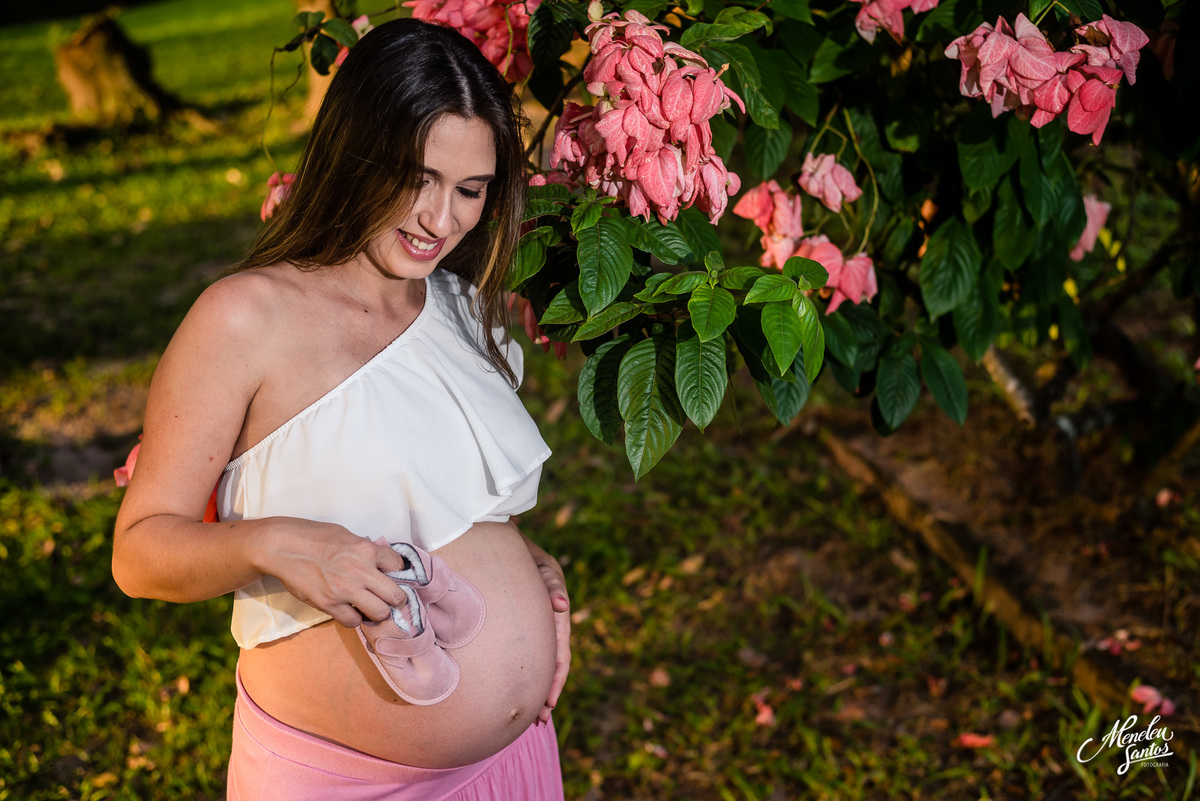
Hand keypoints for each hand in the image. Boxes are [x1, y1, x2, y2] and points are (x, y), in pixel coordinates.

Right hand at [260, 520, 410, 627]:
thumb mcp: (346, 535)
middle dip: (397, 600)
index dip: (398, 572)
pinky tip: (351, 611)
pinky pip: (353, 621)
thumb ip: (364, 550)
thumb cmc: (313, 536)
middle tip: (393, 601)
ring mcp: (345, 590)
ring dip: (378, 612)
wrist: (283, 546)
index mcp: (366, 550)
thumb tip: (378, 562)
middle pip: (396, 596)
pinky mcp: (329, 604)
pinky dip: (354, 619)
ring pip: (379, 613)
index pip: (398, 565)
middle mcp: (361, 571)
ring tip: (372, 608)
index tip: (394, 576)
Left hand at [524, 536, 570, 724]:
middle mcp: (550, 622)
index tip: (549, 702)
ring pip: (540, 662)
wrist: (503, 544)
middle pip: (552, 664)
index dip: (556, 678)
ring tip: (535, 716)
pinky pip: (527, 653)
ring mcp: (537, 625)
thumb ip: (551, 583)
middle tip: (540, 718)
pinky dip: (527, 672)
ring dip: (540, 687)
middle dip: (549, 691)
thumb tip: (562, 605)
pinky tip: (520, 688)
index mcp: (557, 612)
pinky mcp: (523, 626)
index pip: (559, 652)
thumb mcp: (541, 564)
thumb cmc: (523, 555)